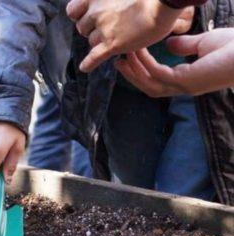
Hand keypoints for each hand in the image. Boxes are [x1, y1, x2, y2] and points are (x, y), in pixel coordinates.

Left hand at [66, 0, 183, 72]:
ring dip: (99, 42)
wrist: (162, 4)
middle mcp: (96, 12)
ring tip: (115, 38)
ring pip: (91, 41)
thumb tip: (107, 9)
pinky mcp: (111, 44)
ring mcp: (103, 28)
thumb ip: (107, 1)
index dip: (79, 15)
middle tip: (107, 28)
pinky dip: (88, 63)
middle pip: (82, 28)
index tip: (86, 17)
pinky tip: (85, 67)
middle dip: (91, 29)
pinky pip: (94, 57)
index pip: (72, 11)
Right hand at [115, 29, 233, 96]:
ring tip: (121, 58)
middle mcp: (183, 87)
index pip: (158, 80)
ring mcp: (184, 86)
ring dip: (134, 72)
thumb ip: (185, 45)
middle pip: (149, 87)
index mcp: (188, 80)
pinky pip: (157, 74)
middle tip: (117, 61)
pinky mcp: (186, 81)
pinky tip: (138, 52)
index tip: (131, 56)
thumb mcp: (204, 43)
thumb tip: (169, 44)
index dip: (142, 70)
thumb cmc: (233, 47)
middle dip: (132, 75)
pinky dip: (145, 64)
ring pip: (150, 84)